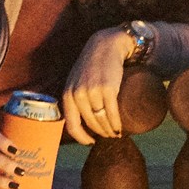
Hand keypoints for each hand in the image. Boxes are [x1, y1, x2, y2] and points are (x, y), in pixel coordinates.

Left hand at [62, 28, 135, 143]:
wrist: (105, 46)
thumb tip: (79, 119)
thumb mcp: (75, 81)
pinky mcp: (108, 89)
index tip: (90, 142)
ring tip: (115, 133)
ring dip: (110, 131)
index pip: (72, 125)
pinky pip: (112, 113)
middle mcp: (78, 95)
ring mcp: (93, 92)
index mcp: (68, 95)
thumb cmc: (91, 65)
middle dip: (100, 133)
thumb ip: (74, 97)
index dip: (81, 137)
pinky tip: (120, 129)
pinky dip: (117, 124)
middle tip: (109, 136)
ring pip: (101, 120)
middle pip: (90, 123)